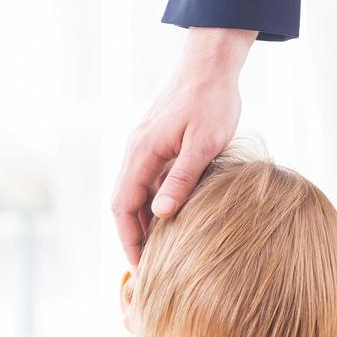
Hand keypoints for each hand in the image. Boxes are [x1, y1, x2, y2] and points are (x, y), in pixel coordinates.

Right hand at [111, 27, 254, 266]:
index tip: (140, 268)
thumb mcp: (204, 144)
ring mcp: (146, 148)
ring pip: (136, 194)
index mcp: (142, 153)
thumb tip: (161, 215)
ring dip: (144, 223)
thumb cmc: (212, 101)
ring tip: (161, 254)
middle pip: (125, 204)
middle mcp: (137, 152)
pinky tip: (172, 222)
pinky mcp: (158, 146)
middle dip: (133, 238)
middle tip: (149, 270)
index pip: (124, 207)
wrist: (211, 66)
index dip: (129, 240)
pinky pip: (149, 183)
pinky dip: (155, 205)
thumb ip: (183, 179)